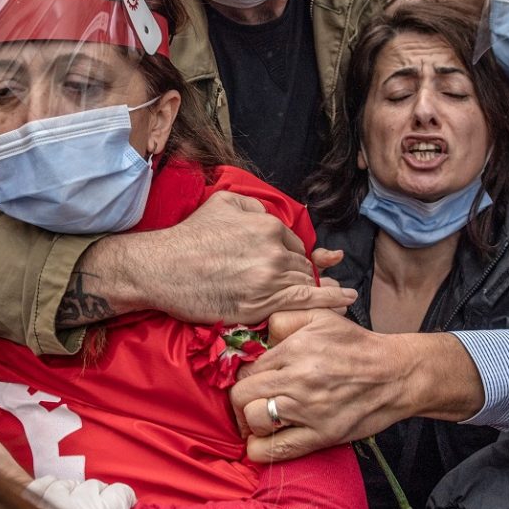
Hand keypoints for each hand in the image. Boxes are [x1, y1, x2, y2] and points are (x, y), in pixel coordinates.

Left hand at [26, 476, 136, 508]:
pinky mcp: (26, 504)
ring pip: (69, 483)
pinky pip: (43, 482)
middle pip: (95, 486)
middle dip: (94, 499)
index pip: (121, 492)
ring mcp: (47, 504)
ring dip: (70, 495)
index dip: (120, 502)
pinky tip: (50, 502)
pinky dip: (47, 488)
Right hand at [123, 192, 355, 323]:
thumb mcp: (223, 203)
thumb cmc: (189, 236)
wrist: (162, 268)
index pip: (296, 245)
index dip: (293, 257)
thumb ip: (254, 207)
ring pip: (304, 284)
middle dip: (306, 274)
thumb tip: (271, 218)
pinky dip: (329, 301)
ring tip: (338, 295)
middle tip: (311, 283)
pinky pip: (303, 302)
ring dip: (320, 289)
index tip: (289, 267)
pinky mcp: (261, 305)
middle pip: (302, 266)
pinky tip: (346, 300)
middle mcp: (274, 251)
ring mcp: (269, 280)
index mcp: (268, 226)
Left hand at [231, 312, 479, 462]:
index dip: (246, 376)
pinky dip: (260, 448)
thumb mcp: (322, 318)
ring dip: (251, 421)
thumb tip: (259, 335)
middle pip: (242, 394)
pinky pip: (274, 450)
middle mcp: (298, 379)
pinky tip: (261, 441)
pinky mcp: (320, 436)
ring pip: (253, 420)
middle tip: (252, 401)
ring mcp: (308, 410)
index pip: (247, 369)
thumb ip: (285, 319)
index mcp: (295, 350)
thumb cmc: (358, 346)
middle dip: (242, 398)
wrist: (397, 374)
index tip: (255, 381)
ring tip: (261, 418)